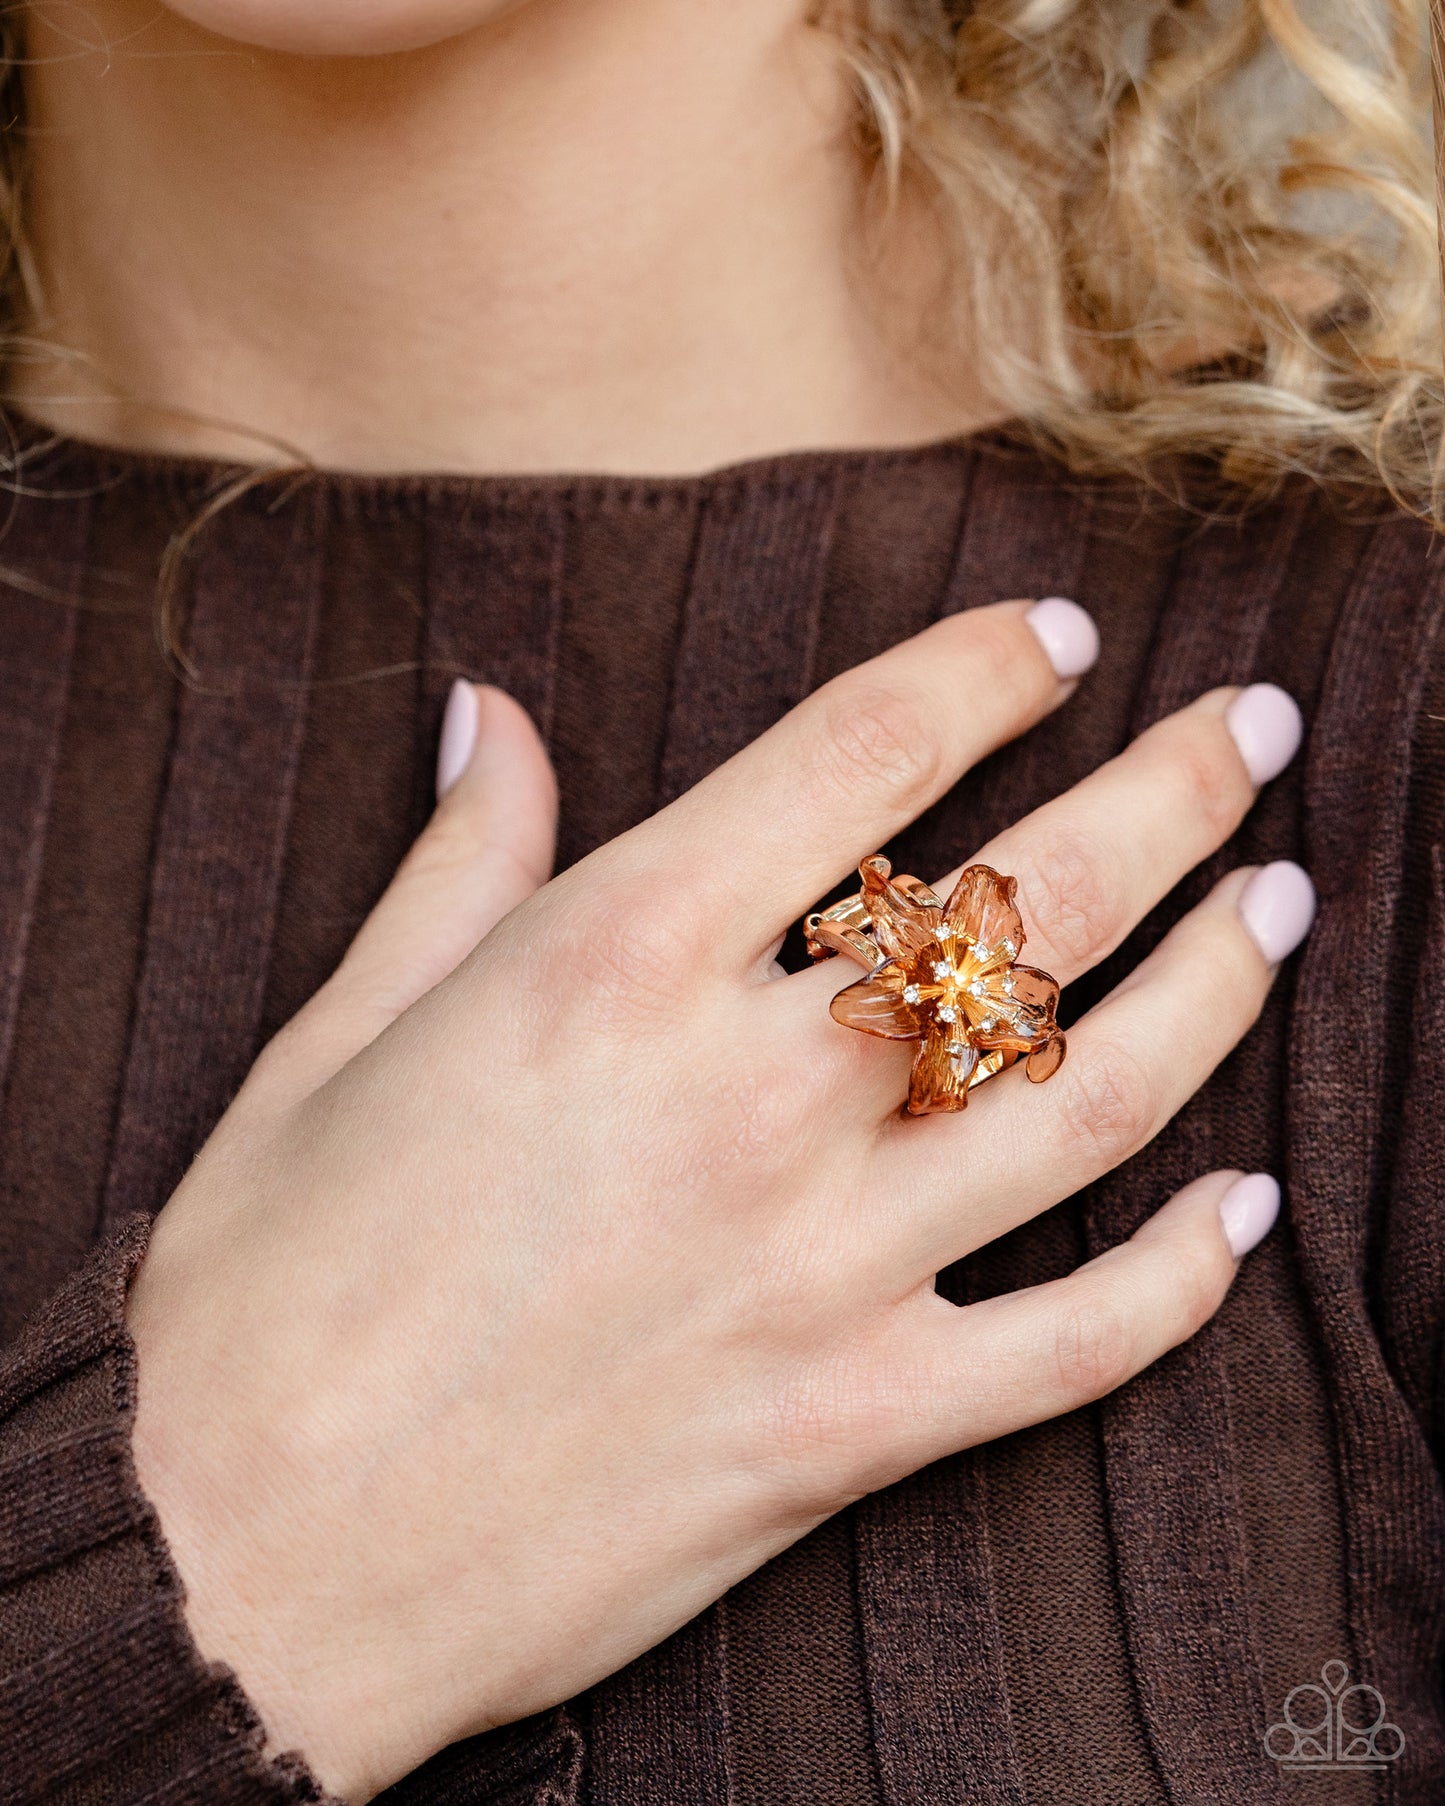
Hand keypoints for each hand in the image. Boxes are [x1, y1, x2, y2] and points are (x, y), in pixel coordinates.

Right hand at [125, 600, 1310, 1800]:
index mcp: (610, 963)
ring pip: (1095, 1095)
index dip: (986, 670)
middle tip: (1259, 729)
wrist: (244, 1573)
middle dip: (1175, 791)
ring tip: (1284, 903)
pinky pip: (1079, 1342)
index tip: (1061, 638)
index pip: (863, 756)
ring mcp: (822, 1269)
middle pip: (1029, 904)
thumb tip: (489, 714)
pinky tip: (1246, 1211)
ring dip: (1220, 985)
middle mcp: (747, 1096)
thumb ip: (454, 867)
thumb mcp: (332, 1042)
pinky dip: (1184, 1276)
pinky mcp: (853, 1426)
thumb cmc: (261, 1297)